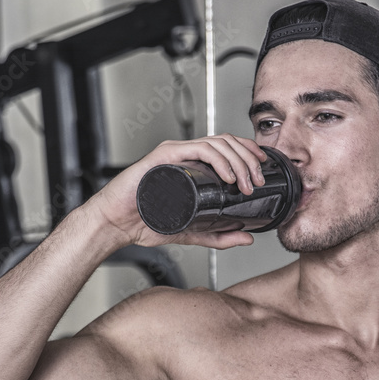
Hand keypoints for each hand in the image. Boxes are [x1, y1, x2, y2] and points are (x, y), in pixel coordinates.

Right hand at [90, 134, 267, 248]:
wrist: (116, 225)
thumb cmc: (144, 221)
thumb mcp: (192, 233)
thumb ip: (219, 236)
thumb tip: (247, 237)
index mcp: (192, 164)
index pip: (228, 148)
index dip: (249, 154)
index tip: (263, 170)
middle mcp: (185, 153)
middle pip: (227, 142)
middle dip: (249, 159)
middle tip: (258, 181)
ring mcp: (175, 153)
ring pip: (217, 143)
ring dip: (238, 160)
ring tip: (246, 182)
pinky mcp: (164, 156)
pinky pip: (198, 149)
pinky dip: (218, 159)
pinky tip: (228, 176)